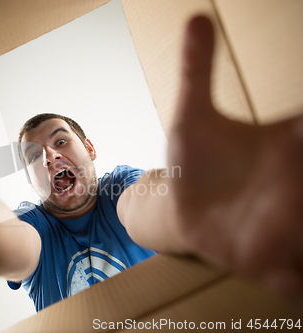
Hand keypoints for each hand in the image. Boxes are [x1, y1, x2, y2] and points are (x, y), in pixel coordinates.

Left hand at [169, 16, 302, 310]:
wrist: (183, 203)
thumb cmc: (196, 160)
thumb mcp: (192, 116)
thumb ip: (196, 70)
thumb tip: (195, 19)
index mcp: (290, 146)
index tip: (295, 142)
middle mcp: (295, 186)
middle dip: (302, 198)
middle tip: (286, 195)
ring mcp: (287, 228)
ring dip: (300, 249)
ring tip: (282, 249)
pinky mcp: (269, 261)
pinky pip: (296, 283)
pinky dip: (295, 287)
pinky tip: (286, 284)